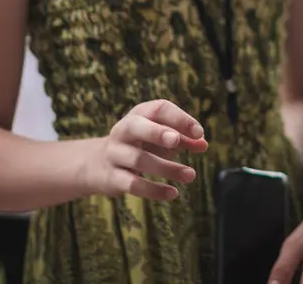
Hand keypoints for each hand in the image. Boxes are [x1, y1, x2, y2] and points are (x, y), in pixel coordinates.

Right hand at [83, 100, 207, 201]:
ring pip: (138, 159)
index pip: (158, 109)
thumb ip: (183, 139)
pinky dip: (153, 190)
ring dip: (167, 168)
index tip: (199, 133)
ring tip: (190, 175)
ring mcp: (114, 154)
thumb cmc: (140, 146)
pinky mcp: (112, 177)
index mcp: (139, 115)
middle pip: (135, 126)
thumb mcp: (161, 138)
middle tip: (176, 140)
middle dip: (156, 132)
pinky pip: (133, 184)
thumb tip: (203, 144)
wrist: (99, 164)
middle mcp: (123, 131)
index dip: (179, 119)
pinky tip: (172, 193)